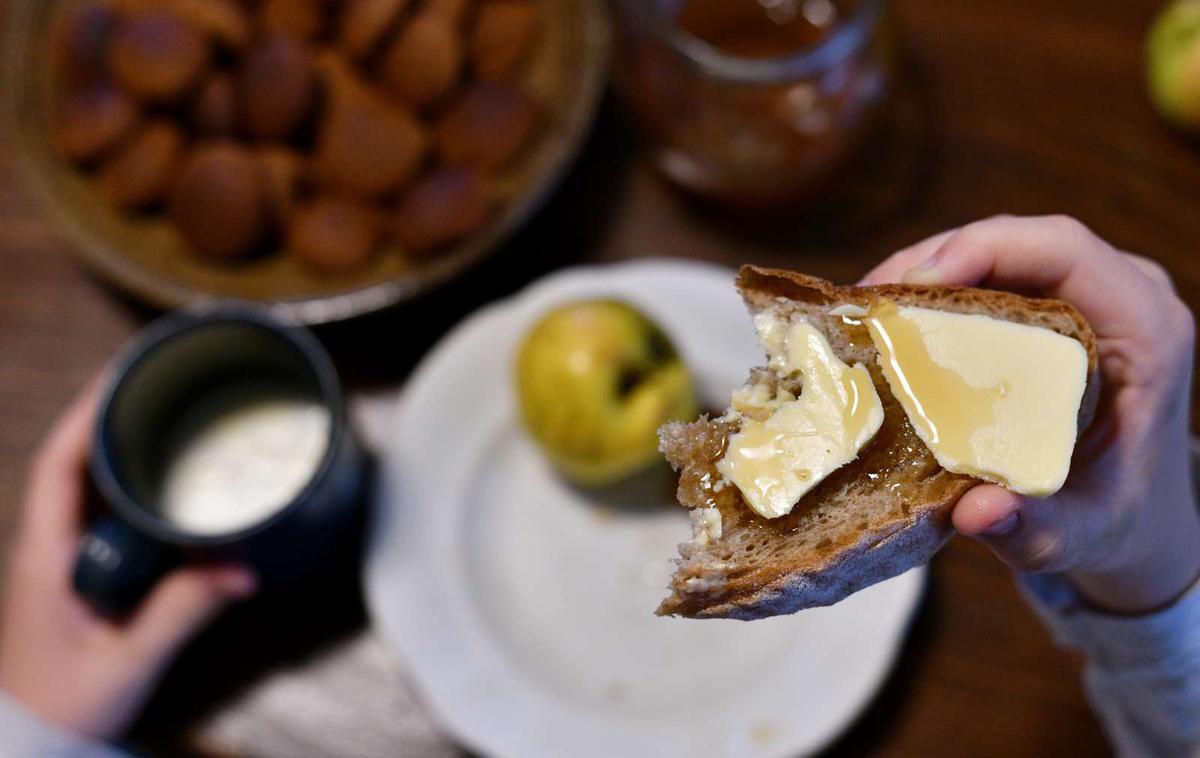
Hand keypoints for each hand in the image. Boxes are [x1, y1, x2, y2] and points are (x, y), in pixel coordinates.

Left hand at [0, 377, 256, 739]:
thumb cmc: (62, 706)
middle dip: (112, 411)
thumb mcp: (127, 660)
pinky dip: (134, 483)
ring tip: (169, 409)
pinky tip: (169, 479)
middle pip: (75, 460)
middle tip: (160, 375)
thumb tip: (242, 568)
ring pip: (90, 484)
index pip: (58, 464)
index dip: (89, 412)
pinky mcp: (81, 576)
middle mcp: (48, 547)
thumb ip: (181, 613)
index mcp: (45, 555)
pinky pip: (106, 513)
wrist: (31, 744)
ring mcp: (61, 561)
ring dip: (122, 443)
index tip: (125, 371)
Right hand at [862, 215, 1199, 614]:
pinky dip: (936, 295)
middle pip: (1018, 241)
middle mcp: (1122, 297)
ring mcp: (1089, 297)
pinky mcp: (1057, 309)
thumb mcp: (1082, 536)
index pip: (1064, 250)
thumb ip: (1035, 530)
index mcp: (1147, 330)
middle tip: (866, 307)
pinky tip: (892, 327)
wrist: (1140, 525)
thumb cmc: (1119, 526)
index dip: (984, 248)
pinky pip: (991, 278)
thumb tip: (976, 513)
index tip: (913, 286)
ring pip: (998, 252)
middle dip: (932, 261)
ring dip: (925, 274)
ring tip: (865, 316)